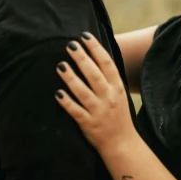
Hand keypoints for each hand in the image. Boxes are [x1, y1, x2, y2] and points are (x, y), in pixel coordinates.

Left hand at [55, 34, 135, 151]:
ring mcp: (98, 111)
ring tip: (60, 65)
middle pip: (94, 74)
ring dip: (71, 78)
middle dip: (82, 58)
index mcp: (117, 88)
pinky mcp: (88, 124)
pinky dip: (67, 102)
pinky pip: (75, 111)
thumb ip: (108, 78)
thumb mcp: (119, 94)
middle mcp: (109, 97)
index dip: (96, 48)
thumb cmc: (118, 115)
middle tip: (70, 45)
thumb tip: (94, 55)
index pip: (107, 63)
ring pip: (83, 92)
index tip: (85, 36)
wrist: (122, 144)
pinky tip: (57, 93)